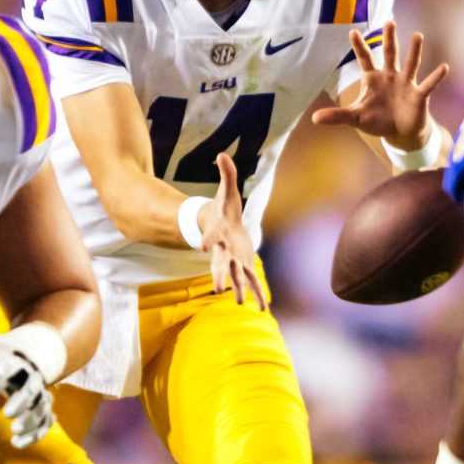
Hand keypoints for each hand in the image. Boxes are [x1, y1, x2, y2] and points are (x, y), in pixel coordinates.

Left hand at [0, 324, 66, 448]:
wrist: (22, 358)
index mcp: (15, 362)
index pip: (10, 368)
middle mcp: (31, 378)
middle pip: (31, 389)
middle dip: (21, 401)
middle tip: (7, 413)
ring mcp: (39, 394)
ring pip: (42, 407)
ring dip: (31, 419)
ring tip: (15, 430)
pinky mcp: (42, 409)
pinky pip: (45, 422)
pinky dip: (35, 434)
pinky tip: (16, 443)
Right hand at [200, 152, 266, 308]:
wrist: (220, 227)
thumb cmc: (224, 210)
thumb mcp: (227, 191)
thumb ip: (226, 174)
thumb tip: (221, 153)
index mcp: (218, 234)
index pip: (210, 238)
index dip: (207, 241)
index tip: (201, 247)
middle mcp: (223, 251)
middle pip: (220, 264)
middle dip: (221, 276)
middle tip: (220, 289)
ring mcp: (233, 261)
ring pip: (236, 277)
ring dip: (239, 290)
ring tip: (239, 304)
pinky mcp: (244, 265)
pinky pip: (252, 282)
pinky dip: (257, 295)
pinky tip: (263, 310)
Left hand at [311, 21, 451, 151]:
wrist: (401, 133)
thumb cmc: (378, 121)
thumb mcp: (356, 118)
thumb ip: (337, 116)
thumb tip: (314, 118)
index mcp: (373, 79)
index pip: (365, 59)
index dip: (359, 47)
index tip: (352, 32)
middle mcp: (391, 76)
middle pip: (389, 54)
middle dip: (389, 39)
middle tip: (389, 22)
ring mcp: (406, 84)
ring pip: (411, 64)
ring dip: (414, 51)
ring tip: (417, 35)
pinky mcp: (419, 95)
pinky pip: (429, 84)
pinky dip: (436, 77)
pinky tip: (444, 67)